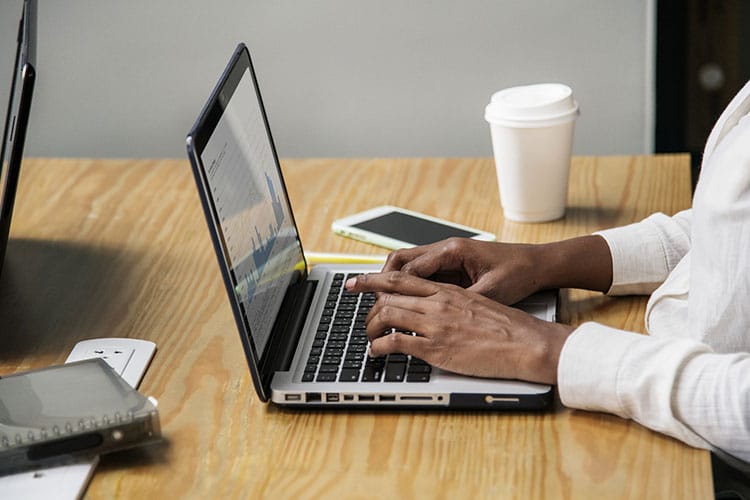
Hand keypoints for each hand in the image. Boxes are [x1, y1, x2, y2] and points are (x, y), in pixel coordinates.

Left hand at [345, 271, 573, 384]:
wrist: (527, 342)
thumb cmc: (509, 327)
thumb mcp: (478, 303)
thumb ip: (454, 303)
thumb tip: (438, 308)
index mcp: (448, 291)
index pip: (402, 279)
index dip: (375, 279)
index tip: (359, 281)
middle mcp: (438, 303)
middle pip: (389, 294)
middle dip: (367, 301)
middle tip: (358, 310)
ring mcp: (436, 324)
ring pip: (388, 315)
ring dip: (371, 326)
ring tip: (369, 335)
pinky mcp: (437, 348)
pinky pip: (396, 342)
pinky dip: (379, 346)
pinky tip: (376, 351)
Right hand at [382, 235, 613, 303]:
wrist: (539, 264)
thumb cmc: (519, 273)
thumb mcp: (490, 292)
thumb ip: (461, 302)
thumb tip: (436, 318)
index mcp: (452, 251)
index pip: (409, 268)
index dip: (389, 286)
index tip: (376, 302)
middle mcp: (445, 250)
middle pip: (400, 260)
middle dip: (380, 278)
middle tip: (362, 293)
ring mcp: (447, 257)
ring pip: (408, 265)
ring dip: (392, 281)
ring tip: (376, 300)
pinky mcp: (452, 266)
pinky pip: (422, 273)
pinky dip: (408, 285)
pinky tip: (402, 302)